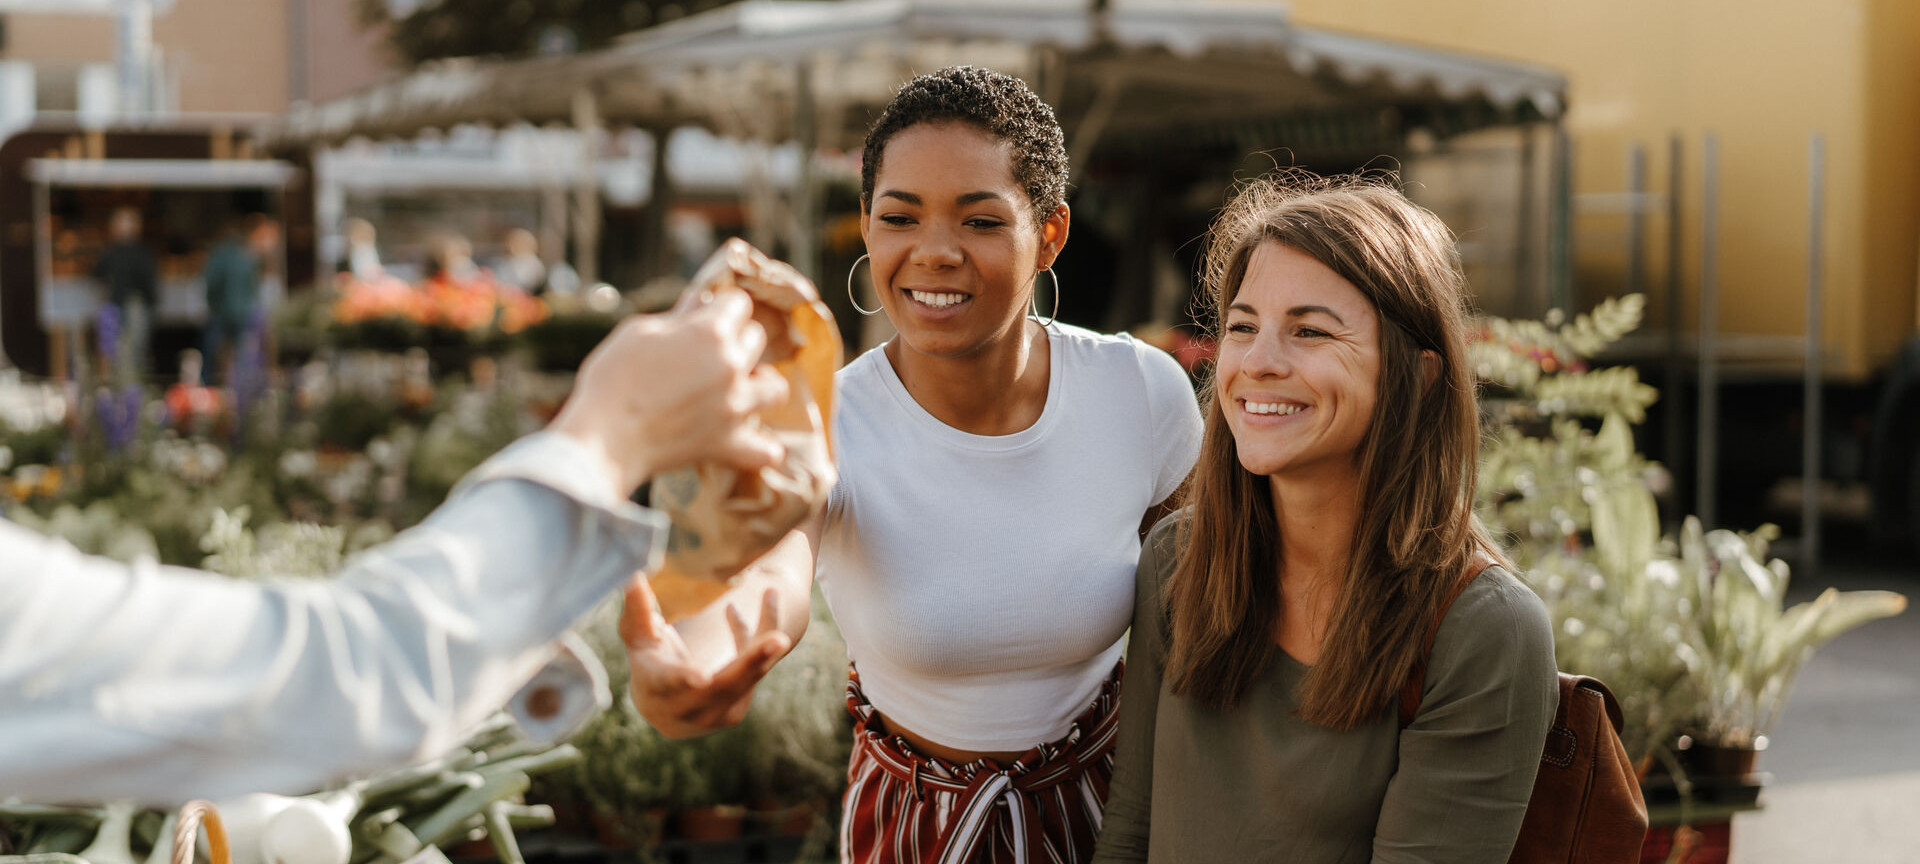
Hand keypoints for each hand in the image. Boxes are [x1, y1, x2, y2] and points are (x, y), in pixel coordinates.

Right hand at [549, 290, 789, 495]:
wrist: (603, 439)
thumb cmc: (611, 380)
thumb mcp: (638, 333)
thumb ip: (677, 317)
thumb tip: (700, 303)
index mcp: (710, 332)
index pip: (738, 302)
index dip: (720, 307)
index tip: (705, 318)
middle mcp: (731, 365)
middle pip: (757, 339)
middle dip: (736, 340)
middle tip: (708, 355)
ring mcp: (736, 407)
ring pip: (776, 388)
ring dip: (760, 386)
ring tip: (737, 391)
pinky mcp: (730, 444)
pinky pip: (768, 451)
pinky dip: (761, 448)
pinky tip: (747, 439)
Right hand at [620, 573, 792, 737]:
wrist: (663, 706)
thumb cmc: (647, 660)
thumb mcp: (638, 637)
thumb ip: (637, 610)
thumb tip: (632, 575)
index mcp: (656, 688)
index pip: (670, 683)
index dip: (685, 679)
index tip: (701, 677)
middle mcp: (686, 710)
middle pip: (723, 685)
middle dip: (751, 662)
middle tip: (779, 639)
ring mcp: (714, 716)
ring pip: (747, 677)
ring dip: (763, 639)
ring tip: (771, 593)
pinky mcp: (735, 712)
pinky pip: (755, 674)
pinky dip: (760, 641)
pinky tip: (767, 597)